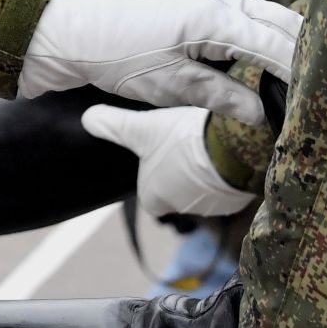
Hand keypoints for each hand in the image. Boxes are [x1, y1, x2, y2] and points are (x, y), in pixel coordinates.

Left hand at [17, 0, 300, 119]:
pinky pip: (247, 14)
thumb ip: (220, 96)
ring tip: (304, 78)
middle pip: (281, 22)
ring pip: (266, 16)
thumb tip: (261, 115)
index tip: (319, 95)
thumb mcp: (170, 86)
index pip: (275, 44)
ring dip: (286, 42)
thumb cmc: (118, 58)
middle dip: (304, 52)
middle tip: (323, 87)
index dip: (300, 71)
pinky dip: (265, 36)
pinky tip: (272, 61)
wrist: (76, 30)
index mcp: (213, 17)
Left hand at [81, 104, 256, 218]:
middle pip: (177, 193)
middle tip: (185, 145)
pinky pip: (230, 186)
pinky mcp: (239, 198)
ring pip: (205, 190)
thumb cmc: (180, 140)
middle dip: (181, 174)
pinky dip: (228, 172)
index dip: (152, 180)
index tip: (157, 160)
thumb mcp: (141, 128)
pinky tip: (228, 150)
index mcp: (156, 198)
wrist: (232, 147)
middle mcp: (183, 209)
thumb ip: (113, 126)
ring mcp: (214, 206)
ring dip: (206, 173)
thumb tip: (87, 118)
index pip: (150, 198)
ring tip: (207, 144)